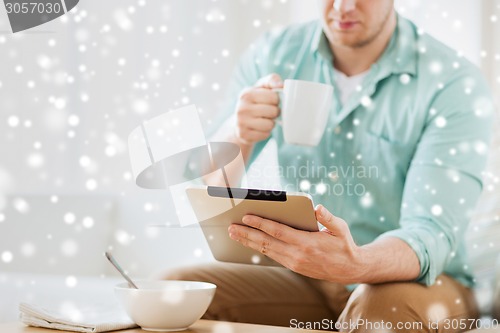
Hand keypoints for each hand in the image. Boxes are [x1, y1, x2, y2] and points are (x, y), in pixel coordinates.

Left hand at [228, 205, 365, 283]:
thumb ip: (328, 217)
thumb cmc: (345, 245)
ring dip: (249, 242)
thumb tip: (318, 208)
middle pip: (266, 243)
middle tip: (230, 227)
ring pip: (266, 251)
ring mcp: (294, 263)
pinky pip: (273, 255)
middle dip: (246, 234)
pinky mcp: (294, 266)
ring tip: (234, 234)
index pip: (278, 231)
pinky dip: (259, 248)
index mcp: (306, 243)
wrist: (350, 269)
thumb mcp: (341, 228)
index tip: (246, 217)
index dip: (260, 224)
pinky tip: (250, 242)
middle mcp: (297, 255)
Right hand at [234, 73, 282, 145]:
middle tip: (269, 112)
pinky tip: (259, 128)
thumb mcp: (261, 88)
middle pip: (273, 111)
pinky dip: (266, 132)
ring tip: (264, 120)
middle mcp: (241, 108)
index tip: (271, 101)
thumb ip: (272, 80)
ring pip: (270, 124)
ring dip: (271, 123)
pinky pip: (265, 135)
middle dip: (275, 112)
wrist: (239, 122)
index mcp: (246, 94)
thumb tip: (281, 85)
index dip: (276, 100)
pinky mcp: (244, 135)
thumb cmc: (255, 102)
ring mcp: (241, 122)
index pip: (273, 97)